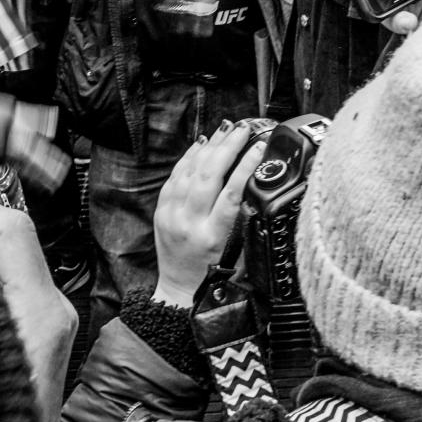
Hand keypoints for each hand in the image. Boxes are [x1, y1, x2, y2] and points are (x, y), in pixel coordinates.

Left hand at [153, 124, 267, 306]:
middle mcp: (189, 224)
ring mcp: (171, 216)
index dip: (247, 166)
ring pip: (190, 171)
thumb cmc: (215, 276)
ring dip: (210, 147)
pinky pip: (175, 176)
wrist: (180, 291)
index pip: (232, 193)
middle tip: (243, 130)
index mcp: (213, 237)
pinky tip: (202, 145)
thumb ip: (246, 222)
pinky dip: (189, 157)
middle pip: (209, 174)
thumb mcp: (238, 253)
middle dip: (228, 147)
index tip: (260, 147)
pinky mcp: (161, 211)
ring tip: (226, 130)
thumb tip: (258, 186)